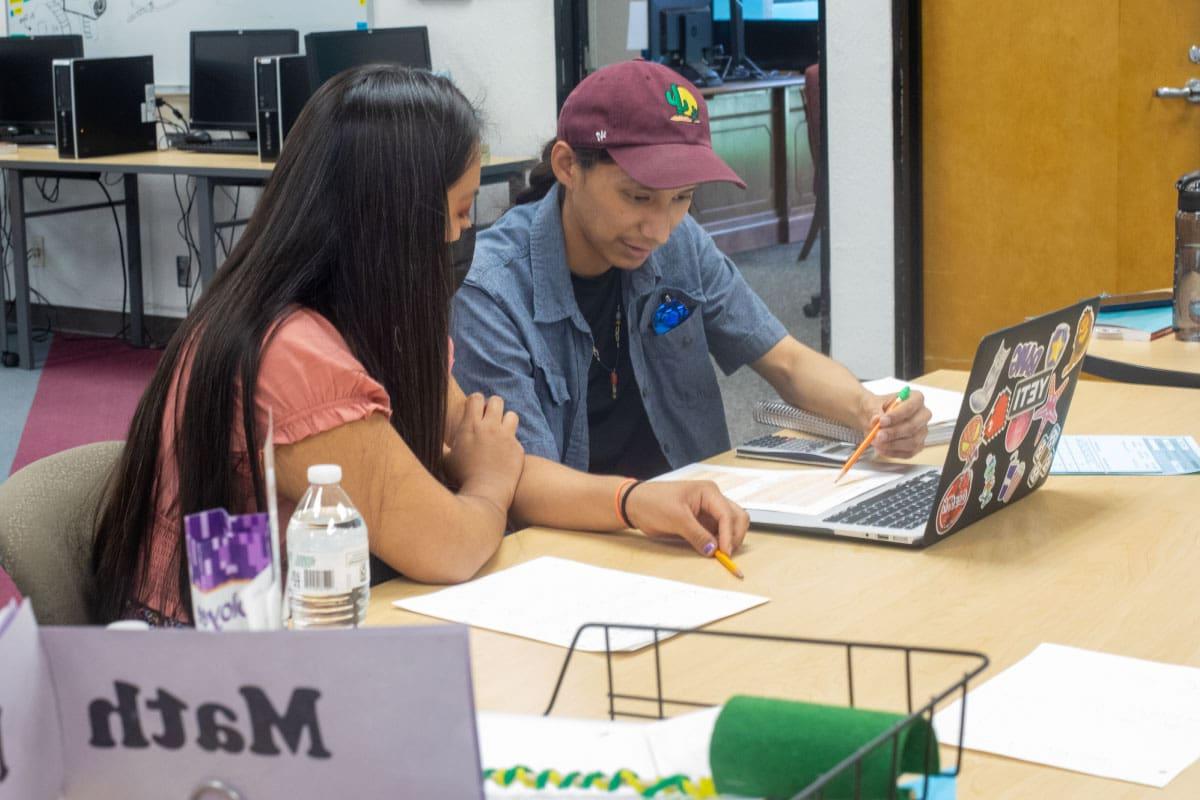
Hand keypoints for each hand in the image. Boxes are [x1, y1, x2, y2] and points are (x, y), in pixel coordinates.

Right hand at [444, 393, 524, 506]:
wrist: (485, 493)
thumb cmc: (461, 477)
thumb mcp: (445, 460)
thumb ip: (440, 447)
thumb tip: (425, 440)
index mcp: (471, 426)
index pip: (476, 398)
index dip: (475, 402)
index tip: (473, 411)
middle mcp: (491, 427)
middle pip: (497, 401)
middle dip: (492, 407)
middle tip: (488, 419)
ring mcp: (507, 437)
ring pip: (512, 415)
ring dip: (505, 421)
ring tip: (499, 432)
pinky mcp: (518, 449)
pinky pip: (516, 438)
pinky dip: (511, 443)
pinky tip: (504, 453)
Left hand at [624, 480, 749, 555]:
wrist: (635, 504)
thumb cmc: (652, 502)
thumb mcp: (675, 518)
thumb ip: (697, 534)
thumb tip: (714, 550)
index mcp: (708, 492)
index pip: (727, 514)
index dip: (729, 534)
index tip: (726, 552)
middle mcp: (712, 500)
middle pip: (737, 518)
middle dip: (735, 536)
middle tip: (726, 553)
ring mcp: (708, 511)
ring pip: (730, 526)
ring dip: (729, 540)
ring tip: (719, 553)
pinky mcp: (702, 522)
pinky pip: (717, 533)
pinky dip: (719, 542)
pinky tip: (713, 550)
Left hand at [859, 390, 930, 457]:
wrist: (874, 418)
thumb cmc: (876, 407)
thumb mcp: (872, 404)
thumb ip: (874, 411)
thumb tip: (877, 419)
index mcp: (916, 398)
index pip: (911, 406)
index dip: (897, 415)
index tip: (882, 421)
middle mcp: (923, 414)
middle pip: (913, 426)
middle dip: (894, 432)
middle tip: (878, 435)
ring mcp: (922, 431)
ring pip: (912, 442)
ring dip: (892, 444)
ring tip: (876, 442)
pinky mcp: (918, 445)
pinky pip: (909, 453)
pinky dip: (893, 452)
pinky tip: (880, 449)